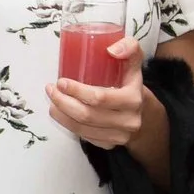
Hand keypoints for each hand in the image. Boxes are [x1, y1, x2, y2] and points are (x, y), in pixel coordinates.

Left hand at [47, 34, 148, 148]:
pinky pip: (84, 137)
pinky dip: (68, 125)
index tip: (61, 81)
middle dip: (63, 102)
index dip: (76, 91)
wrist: (142, 111)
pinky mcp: (110, 145)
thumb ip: (130, 47)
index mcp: (133, 99)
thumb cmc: (130, 83)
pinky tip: (61, 113)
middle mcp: (129, 121)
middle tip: (51, 90)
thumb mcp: (133, 63)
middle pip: (87, 115)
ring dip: (61, 115)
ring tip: (52, 101)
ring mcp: (119, 136)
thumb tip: (112, 49)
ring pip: (82, 129)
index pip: (100, 98)